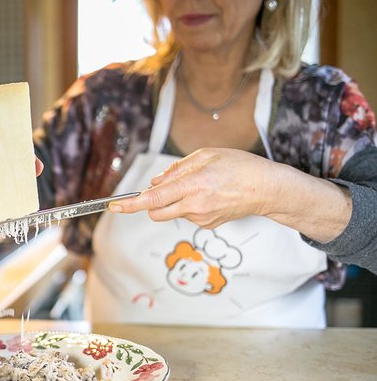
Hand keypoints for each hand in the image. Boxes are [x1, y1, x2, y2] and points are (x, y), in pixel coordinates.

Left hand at [109, 148, 275, 227]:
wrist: (267, 189)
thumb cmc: (239, 167)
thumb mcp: (206, 155)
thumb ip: (176, 169)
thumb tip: (155, 183)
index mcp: (192, 185)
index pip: (152, 199)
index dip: (130, 205)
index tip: (113, 206)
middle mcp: (194, 205)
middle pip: (155, 212)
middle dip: (150, 204)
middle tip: (162, 188)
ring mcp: (201, 218)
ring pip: (171, 212)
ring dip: (174, 201)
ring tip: (199, 186)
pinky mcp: (208, 225)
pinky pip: (187, 215)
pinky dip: (189, 205)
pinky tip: (209, 196)